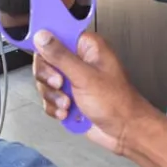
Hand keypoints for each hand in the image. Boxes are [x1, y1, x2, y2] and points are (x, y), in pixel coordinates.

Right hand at [32, 30, 155, 154]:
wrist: (123, 130)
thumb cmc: (116, 102)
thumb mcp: (85, 77)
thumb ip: (61, 56)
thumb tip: (43, 36)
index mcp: (89, 47)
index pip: (57, 36)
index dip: (46, 46)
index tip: (44, 59)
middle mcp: (81, 60)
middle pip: (46, 61)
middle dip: (49, 78)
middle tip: (60, 84)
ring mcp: (74, 79)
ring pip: (46, 82)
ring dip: (54, 97)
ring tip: (69, 104)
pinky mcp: (70, 96)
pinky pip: (50, 98)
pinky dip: (55, 107)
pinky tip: (68, 112)